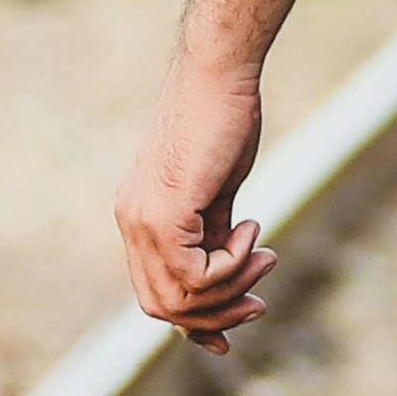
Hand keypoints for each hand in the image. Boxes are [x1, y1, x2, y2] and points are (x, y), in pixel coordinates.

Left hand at [113, 59, 273, 352]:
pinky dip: (232, 265)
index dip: (197, 319)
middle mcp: (132, 222)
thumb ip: (214, 234)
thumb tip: (228, 275)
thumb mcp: (217, 193)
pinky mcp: (164, 215)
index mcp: (139, 217)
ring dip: (231, 288)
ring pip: (179, 298)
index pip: (156, 292)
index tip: (244, 312)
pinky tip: (251, 228)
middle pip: (163, 306)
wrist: (218, 76)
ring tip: (264, 255)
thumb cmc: (222, 121)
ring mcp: (143, 220)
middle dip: (218, 313)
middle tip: (260, 296)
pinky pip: (195, 275)